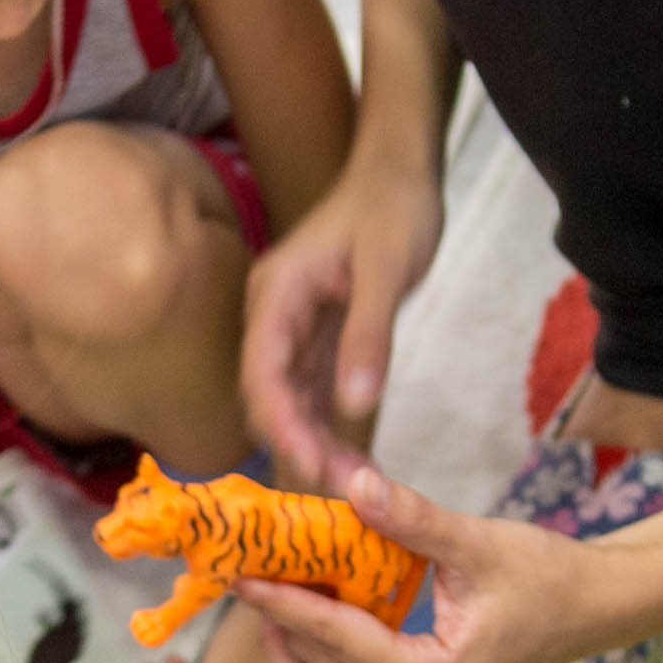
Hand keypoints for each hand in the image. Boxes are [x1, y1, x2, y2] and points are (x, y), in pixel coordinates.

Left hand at [221, 466, 596, 662]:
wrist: (593, 608)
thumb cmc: (547, 578)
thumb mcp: (478, 542)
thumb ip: (412, 519)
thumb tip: (354, 484)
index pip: (336, 640)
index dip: (282, 605)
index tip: (239, 575)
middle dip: (278, 622)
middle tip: (245, 570)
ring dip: (291, 649)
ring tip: (269, 593)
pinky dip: (318, 657)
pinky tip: (307, 609)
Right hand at [239, 163, 444, 485]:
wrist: (400, 174)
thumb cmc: (392, 209)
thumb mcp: (386, 269)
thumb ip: (369, 335)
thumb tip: (356, 403)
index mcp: (277, 294)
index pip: (262, 370)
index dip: (280, 421)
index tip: (309, 463)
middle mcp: (274, 315)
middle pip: (271, 393)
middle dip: (299, 443)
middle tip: (342, 488)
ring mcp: (294, 328)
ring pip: (293, 399)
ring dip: (317, 441)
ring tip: (355, 485)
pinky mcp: (318, 337)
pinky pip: (316, 391)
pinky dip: (331, 425)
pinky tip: (355, 457)